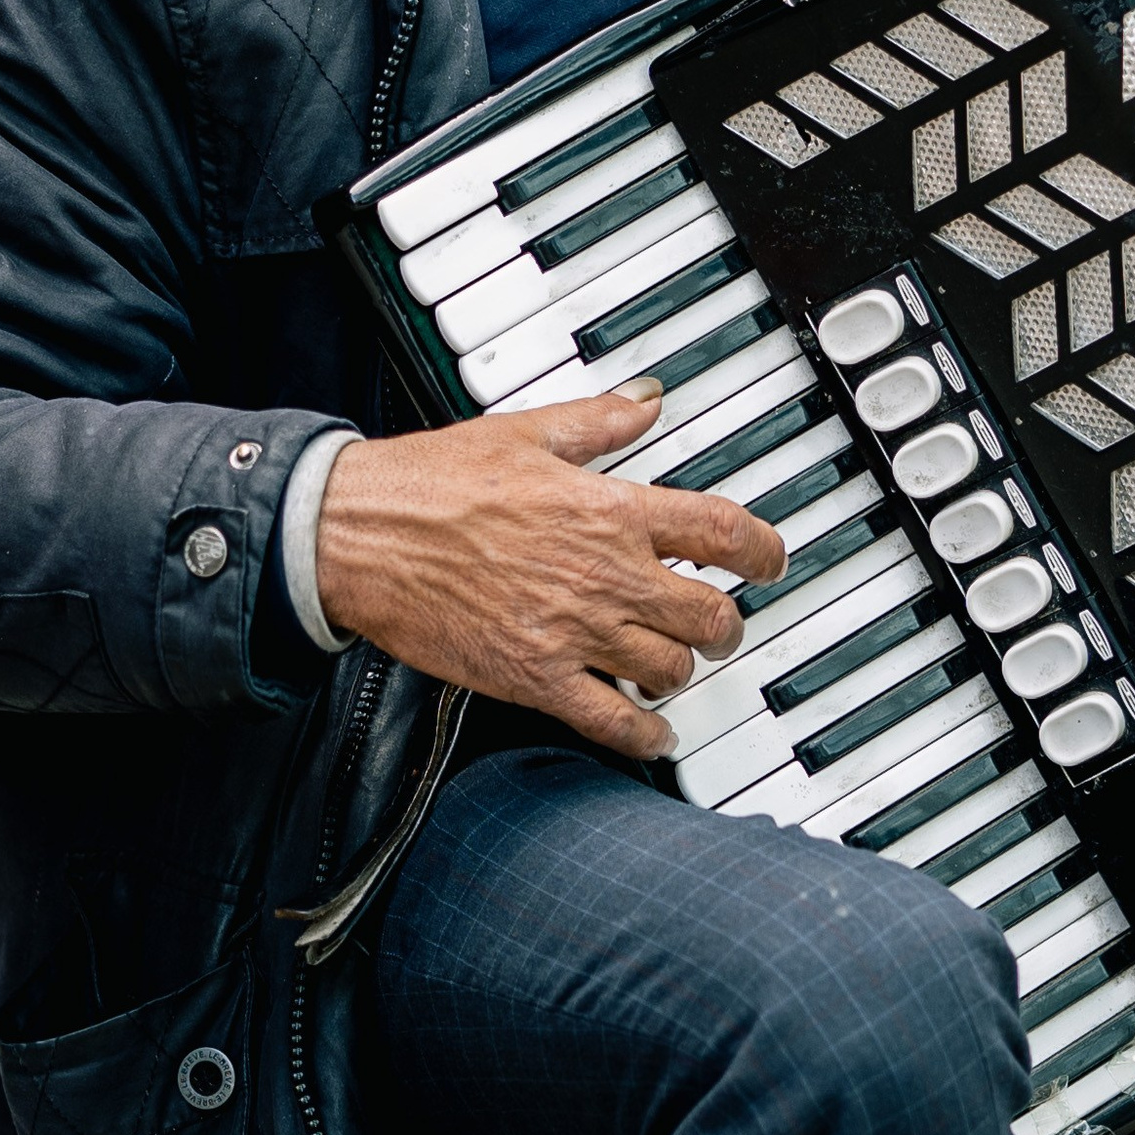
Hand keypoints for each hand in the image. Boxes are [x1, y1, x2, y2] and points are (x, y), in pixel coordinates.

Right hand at [312, 381, 786, 759]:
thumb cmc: (432, 483)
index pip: (723, 531)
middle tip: (720, 624)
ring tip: (674, 666)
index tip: (772, 560)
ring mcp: (574, 631)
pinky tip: (652, 731)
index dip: (765, 551)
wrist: (361, 533)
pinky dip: (645, 734)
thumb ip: (598, 421)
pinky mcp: (535, 677)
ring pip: (671, 668)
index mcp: (610, 510)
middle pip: (710, 614)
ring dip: (682, 671)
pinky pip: (613, 721)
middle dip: (726, 624)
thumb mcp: (525, 431)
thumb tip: (646, 400)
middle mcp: (605, 574)